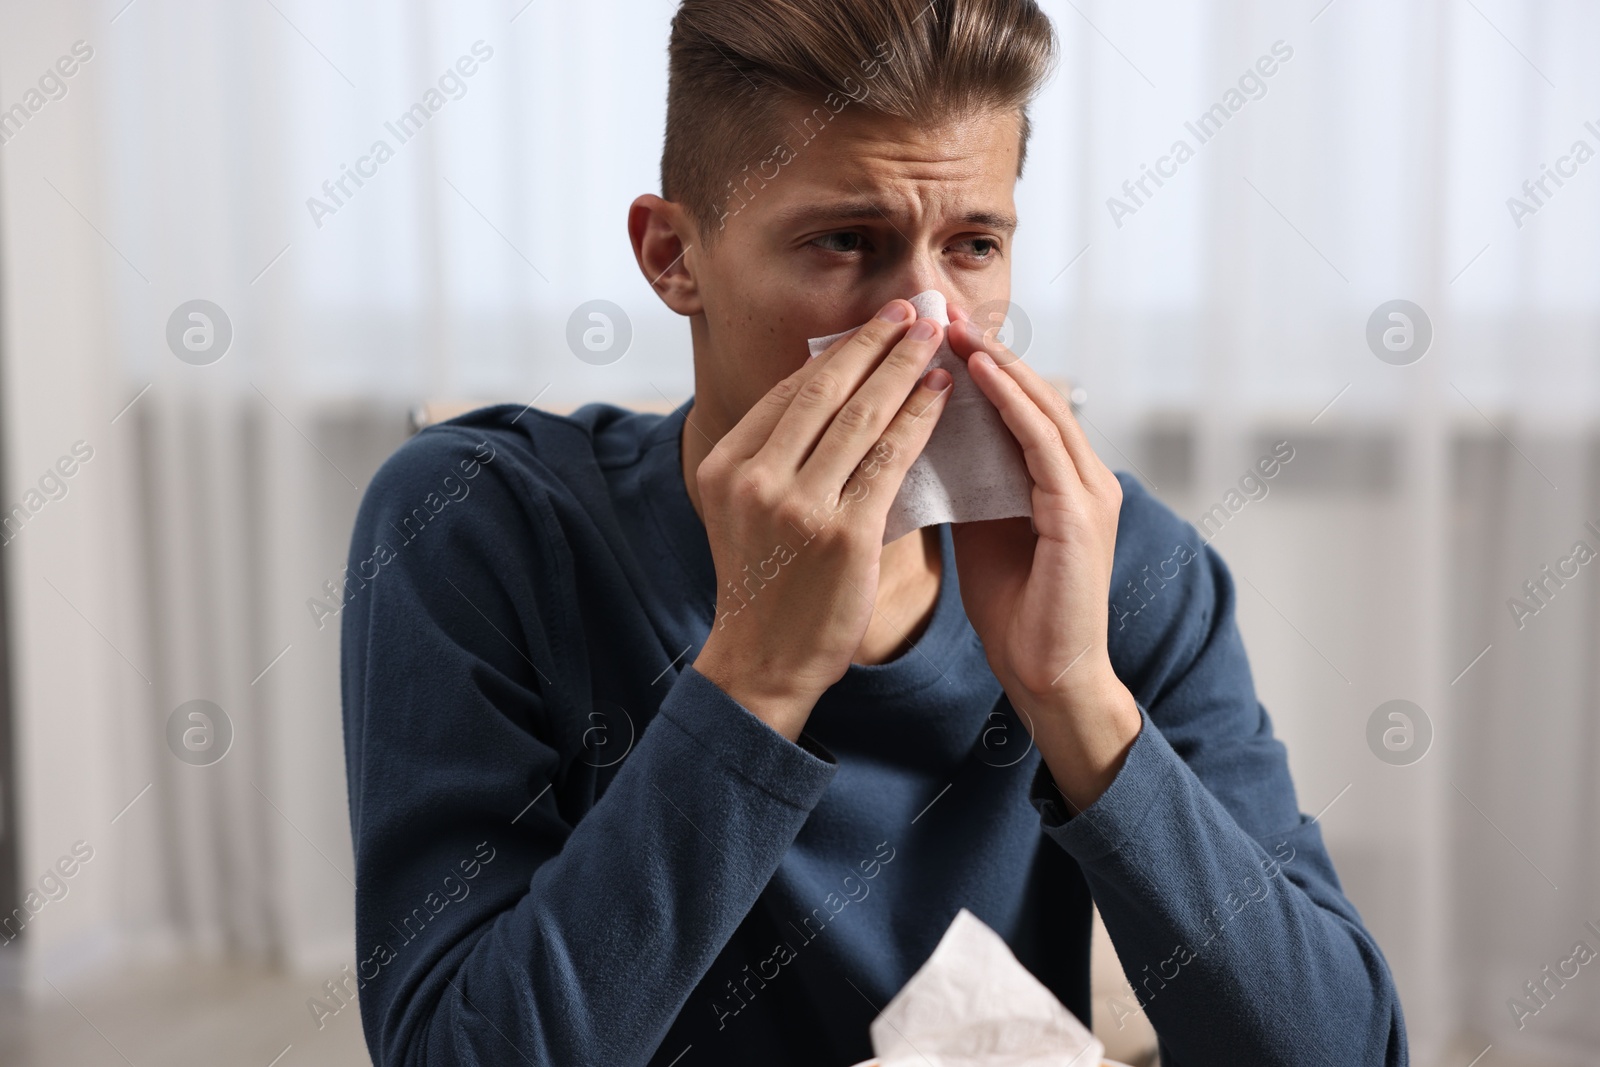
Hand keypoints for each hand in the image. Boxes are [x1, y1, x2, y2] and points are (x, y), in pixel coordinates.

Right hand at [691, 299, 953, 740]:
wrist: (763, 661)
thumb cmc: (764, 584)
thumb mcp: (746, 509)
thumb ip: (776, 455)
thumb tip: (825, 391)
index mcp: (725, 464)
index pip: (790, 393)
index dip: (837, 353)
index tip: (873, 324)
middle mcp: (756, 478)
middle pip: (825, 392)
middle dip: (873, 343)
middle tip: (910, 309)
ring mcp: (799, 506)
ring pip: (862, 418)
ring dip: (904, 369)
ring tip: (935, 338)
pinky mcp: (843, 535)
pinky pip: (891, 460)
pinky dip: (919, 419)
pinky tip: (941, 394)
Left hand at [945, 301, 1140, 809]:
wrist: (1047, 675)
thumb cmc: (1014, 608)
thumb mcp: (979, 528)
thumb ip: (966, 480)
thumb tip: (915, 435)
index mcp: (1059, 478)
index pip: (1017, 403)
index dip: (977, 361)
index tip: (931, 328)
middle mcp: (1083, 474)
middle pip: (1031, 391)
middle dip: (984, 347)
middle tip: (938, 305)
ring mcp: (1089, 491)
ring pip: (1040, 405)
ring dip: (995, 360)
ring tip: (952, 322)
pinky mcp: (1083, 515)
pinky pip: (1043, 442)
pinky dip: (1011, 403)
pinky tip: (977, 370)